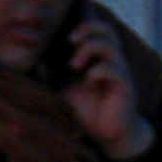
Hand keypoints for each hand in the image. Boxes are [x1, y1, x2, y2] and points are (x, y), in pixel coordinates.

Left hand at [60, 13, 147, 161]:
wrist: (106, 134)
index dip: (84, 28)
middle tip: (71, 41)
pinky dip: (98, 71)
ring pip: (110, 46)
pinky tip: (88, 82)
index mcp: (100, 58)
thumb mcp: (64, 90)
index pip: (98, 29)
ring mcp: (120, 73)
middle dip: (88, 29)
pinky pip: (114, 70)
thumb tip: (36, 61)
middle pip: (108, 30)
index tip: (66, 40)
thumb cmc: (87, 110)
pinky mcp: (125, 87)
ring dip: (89, 49)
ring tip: (74, 65)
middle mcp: (113, 61)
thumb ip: (52, 76)